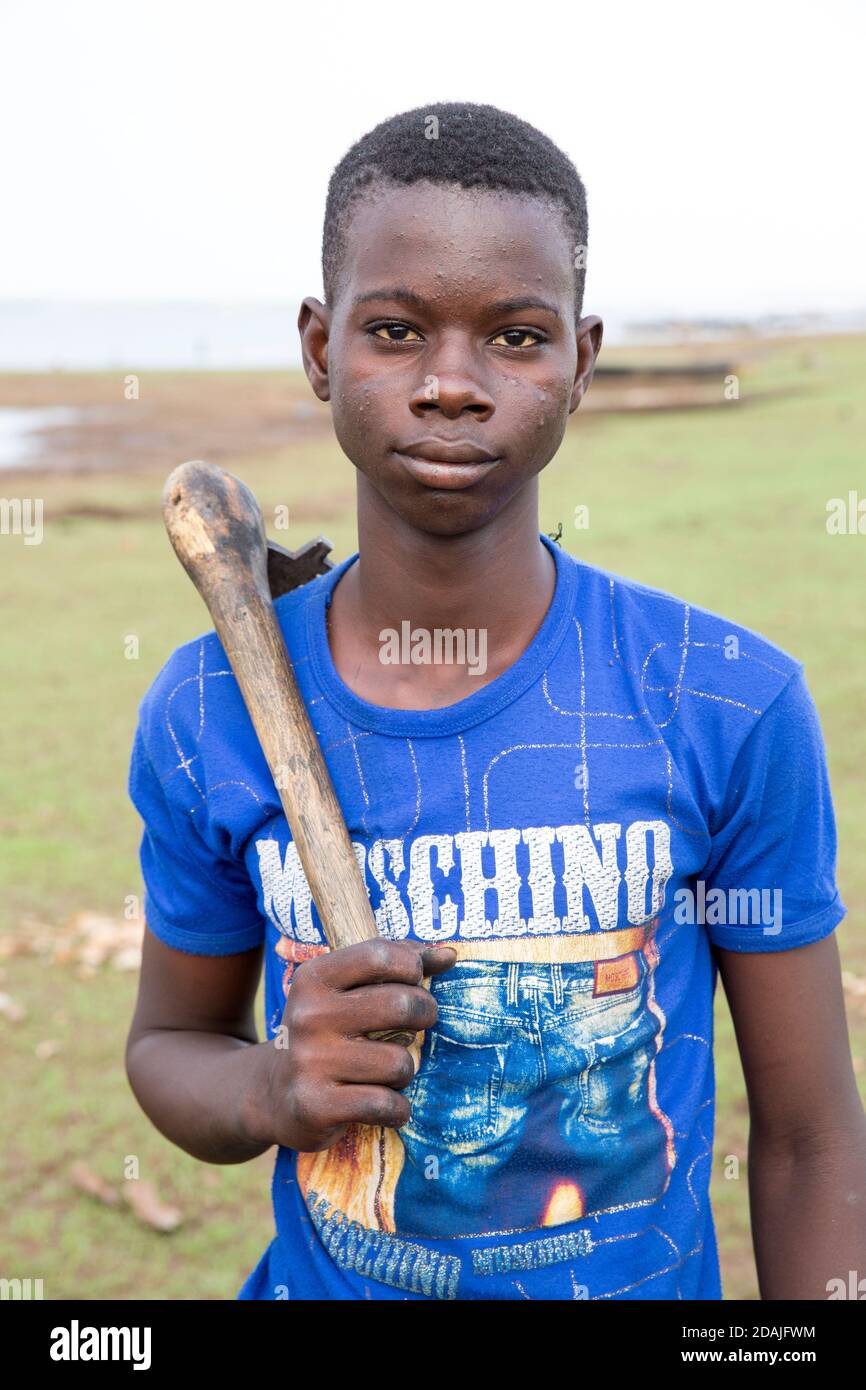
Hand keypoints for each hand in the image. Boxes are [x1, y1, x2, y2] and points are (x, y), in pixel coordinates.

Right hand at [250, 939, 455, 1151]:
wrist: (273, 1092)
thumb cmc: (327, 1032)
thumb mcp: (347, 991)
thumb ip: (397, 967)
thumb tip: (449, 955)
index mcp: (314, 978)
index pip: (379, 955)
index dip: (411, 967)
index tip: (413, 982)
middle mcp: (308, 1015)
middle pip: (400, 1005)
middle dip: (424, 1015)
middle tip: (416, 1026)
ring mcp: (309, 1061)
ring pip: (399, 1063)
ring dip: (404, 1071)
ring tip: (386, 1072)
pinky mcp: (315, 1105)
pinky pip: (385, 1104)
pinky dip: (396, 1109)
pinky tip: (385, 1106)